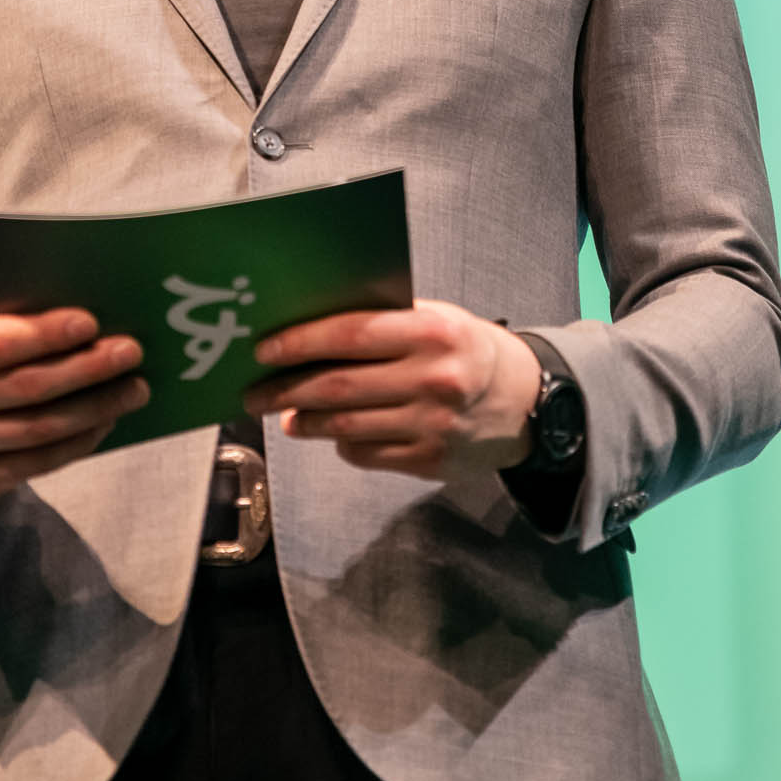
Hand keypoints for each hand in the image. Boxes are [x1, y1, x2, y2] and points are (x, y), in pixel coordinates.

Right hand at [0, 309, 148, 499]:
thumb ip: (19, 330)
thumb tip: (95, 329)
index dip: (47, 334)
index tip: (92, 323)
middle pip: (28, 386)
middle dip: (87, 369)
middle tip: (130, 353)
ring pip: (40, 428)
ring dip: (96, 408)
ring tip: (134, 389)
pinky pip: (40, 462)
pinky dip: (81, 441)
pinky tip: (107, 421)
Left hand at [245, 300, 542, 479]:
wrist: (528, 401)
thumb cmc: (467, 350)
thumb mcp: (437, 320)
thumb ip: (383, 324)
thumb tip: (309, 334)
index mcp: (431, 332)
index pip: (349, 334)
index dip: (299, 342)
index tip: (263, 350)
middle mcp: (433, 378)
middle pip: (338, 386)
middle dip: (286, 390)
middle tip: (253, 393)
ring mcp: (432, 425)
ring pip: (346, 426)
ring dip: (306, 421)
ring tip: (284, 415)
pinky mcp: (431, 461)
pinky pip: (367, 454)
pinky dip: (341, 443)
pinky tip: (329, 433)